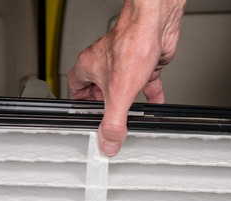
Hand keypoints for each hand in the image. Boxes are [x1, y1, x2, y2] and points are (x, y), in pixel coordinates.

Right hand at [68, 0, 184, 155]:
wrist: (155, 26)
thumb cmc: (132, 44)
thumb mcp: (118, 94)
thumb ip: (113, 122)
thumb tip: (108, 143)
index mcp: (89, 67)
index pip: (75, 88)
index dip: (80, 104)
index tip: (86, 117)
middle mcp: (105, 63)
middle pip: (99, 89)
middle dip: (106, 106)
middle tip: (110, 120)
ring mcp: (125, 63)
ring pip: (123, 86)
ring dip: (127, 101)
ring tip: (130, 116)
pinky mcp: (144, 63)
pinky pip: (145, 83)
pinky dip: (150, 95)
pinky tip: (154, 104)